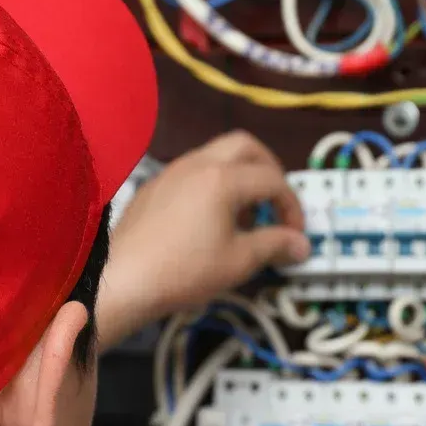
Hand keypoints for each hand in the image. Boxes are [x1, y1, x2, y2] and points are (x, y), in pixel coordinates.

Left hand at [97, 131, 308, 347]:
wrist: (123, 279)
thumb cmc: (184, 271)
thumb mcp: (238, 262)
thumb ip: (275, 245)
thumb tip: (302, 245)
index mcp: (223, 178)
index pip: (273, 179)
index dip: (292, 206)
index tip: (294, 235)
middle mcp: (197, 163)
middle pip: (245, 146)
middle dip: (269, 170)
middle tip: (275, 203)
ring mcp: (172, 171)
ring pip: (216, 154)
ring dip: (240, 176)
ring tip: (243, 217)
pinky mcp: (155, 186)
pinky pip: (193, 170)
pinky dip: (213, 184)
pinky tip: (209, 221)